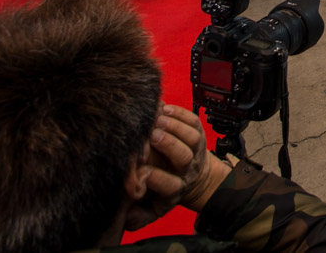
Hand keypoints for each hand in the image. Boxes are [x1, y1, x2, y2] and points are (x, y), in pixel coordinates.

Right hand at [124, 104, 230, 229]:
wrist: (194, 177)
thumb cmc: (166, 190)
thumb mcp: (153, 208)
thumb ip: (140, 215)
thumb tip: (127, 216)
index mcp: (175, 189)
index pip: (168, 184)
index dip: (154, 176)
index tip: (138, 168)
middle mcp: (187, 169)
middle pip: (184, 156)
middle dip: (169, 144)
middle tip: (152, 135)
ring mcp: (195, 149)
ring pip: (192, 137)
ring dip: (175, 126)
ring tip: (158, 120)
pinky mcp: (199, 133)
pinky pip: (194, 121)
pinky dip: (181, 113)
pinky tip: (165, 109)